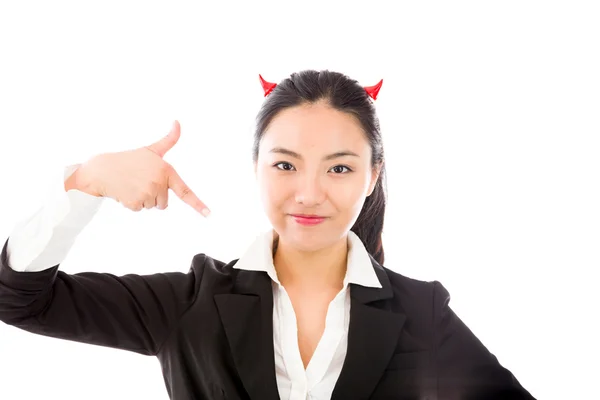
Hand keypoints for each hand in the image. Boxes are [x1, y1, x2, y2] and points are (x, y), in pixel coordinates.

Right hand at [68, 120, 209, 215]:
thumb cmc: (129, 159)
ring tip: (132, 184)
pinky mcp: (135, 203)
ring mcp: (147, 193)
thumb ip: (169, 139)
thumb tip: (178, 122)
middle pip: (164, 203)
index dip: (198, 205)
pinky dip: (132, 203)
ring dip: (143, 199)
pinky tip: (125, 191)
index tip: (209, 215)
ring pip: (152, 206)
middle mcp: (159, 183)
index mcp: (166, 171)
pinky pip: (140, 209)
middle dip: (154, 195)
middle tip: (140, 181)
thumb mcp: (151, 150)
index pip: (185, 191)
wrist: (102, 169)